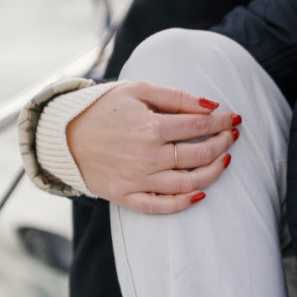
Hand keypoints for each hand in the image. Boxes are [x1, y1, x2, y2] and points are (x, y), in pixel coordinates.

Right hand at [65, 81, 238, 214]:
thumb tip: (211, 104)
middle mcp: (147, 156)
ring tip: (224, 160)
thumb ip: (175, 96)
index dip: (221, 122)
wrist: (63, 135)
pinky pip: (161, 205)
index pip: (199, 127)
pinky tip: (201, 194)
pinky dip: (184, 203)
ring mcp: (137, 179)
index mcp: (150, 127)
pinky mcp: (127, 196)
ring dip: (214, 172)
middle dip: (223, 144)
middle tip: (231, 137)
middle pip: (199, 155)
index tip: (233, 118)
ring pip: (188, 184)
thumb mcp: (136, 90)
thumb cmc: (102, 109)